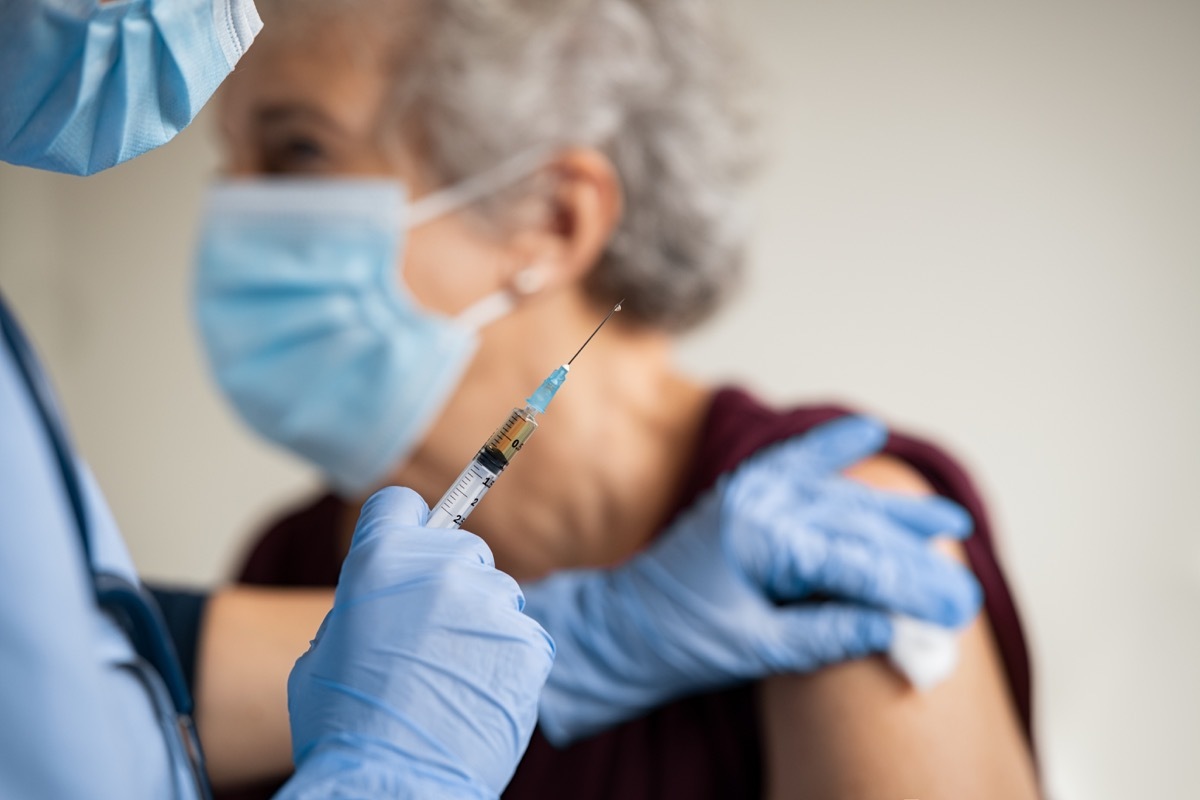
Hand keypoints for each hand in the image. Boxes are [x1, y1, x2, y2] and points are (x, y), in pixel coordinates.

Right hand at [279, 487, 553, 798]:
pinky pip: (523, 635)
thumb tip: (386, 599)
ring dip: (481, 623)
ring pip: (496, 594)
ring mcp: (489, 603)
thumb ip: (362, 606)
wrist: (393, 783)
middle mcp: (439, 568)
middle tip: (430, 634)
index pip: (400, 505)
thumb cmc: (343, 726)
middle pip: (462, 550)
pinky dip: (507, 660)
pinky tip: (478, 693)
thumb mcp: (324, 651)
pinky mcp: (527, 640)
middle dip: (450, 583)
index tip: (411, 545)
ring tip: (452, 677)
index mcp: (379, 561)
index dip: (403, 527)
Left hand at [524, 416, 980, 744]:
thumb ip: (826, 634)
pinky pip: (796, 463)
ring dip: (892, 512)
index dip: (911, 585)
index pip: (856, 561)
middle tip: (965, 587)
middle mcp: (760, 502)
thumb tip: (895, 629)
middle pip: (857, 525)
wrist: (619, 627)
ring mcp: (751, 491)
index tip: (958, 606)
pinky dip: (831, 448)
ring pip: (838, 497)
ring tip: (948, 521)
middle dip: (914, 557)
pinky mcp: (744, 492)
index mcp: (762, 538)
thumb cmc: (678, 641)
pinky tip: (865, 431)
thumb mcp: (755, 649)